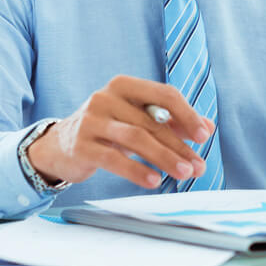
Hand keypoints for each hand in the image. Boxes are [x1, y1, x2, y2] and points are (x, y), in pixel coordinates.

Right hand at [27, 75, 213, 188]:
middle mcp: (105, 97)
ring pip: (136, 138)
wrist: (60, 145)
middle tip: (198, 166)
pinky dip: (137, 170)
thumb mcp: (137, 119)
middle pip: (152, 122)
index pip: (163, 94)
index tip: (203, 136)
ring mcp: (91, 121)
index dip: (187, 115)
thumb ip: (171, 121)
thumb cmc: (107, 130)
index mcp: (124, 85)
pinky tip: (154, 181)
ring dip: (164, 158)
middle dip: (179, 146)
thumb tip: (206, 127)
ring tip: (184, 174)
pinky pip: (114, 158)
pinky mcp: (81, 145)